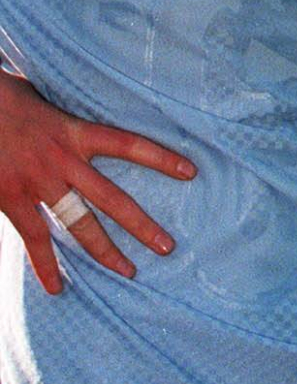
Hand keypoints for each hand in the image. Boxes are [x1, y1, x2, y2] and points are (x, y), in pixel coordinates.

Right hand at [0, 73, 194, 295]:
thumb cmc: (2, 97)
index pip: (128, 145)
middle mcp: (62, 160)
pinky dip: (44, 265)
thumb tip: (78, 116)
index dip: (161, 158)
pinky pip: (33, 238)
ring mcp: (37, 183)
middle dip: (141, 225)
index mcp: (74, 132)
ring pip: (79, 224)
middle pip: (112, 199)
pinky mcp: (11, 199)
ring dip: (104, 251)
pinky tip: (56, 288)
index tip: (191, 172)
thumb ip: (63, 115)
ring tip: (129, 272)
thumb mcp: (41, 95)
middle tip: (167, 247)